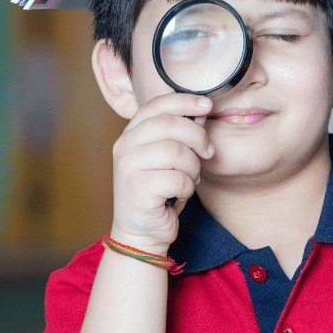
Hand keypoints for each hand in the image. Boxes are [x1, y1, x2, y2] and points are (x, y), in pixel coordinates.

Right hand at [110, 92, 213, 253]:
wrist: (141, 232)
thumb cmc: (159, 193)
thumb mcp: (168, 158)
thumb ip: (180, 134)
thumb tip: (201, 111)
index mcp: (130, 134)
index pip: (157, 105)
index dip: (184, 101)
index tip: (207, 105)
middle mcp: (124, 146)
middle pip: (170, 125)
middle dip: (198, 137)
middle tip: (208, 152)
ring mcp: (127, 167)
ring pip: (177, 152)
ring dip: (193, 167)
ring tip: (190, 178)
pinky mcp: (137, 189)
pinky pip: (178, 179)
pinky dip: (188, 188)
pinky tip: (180, 194)